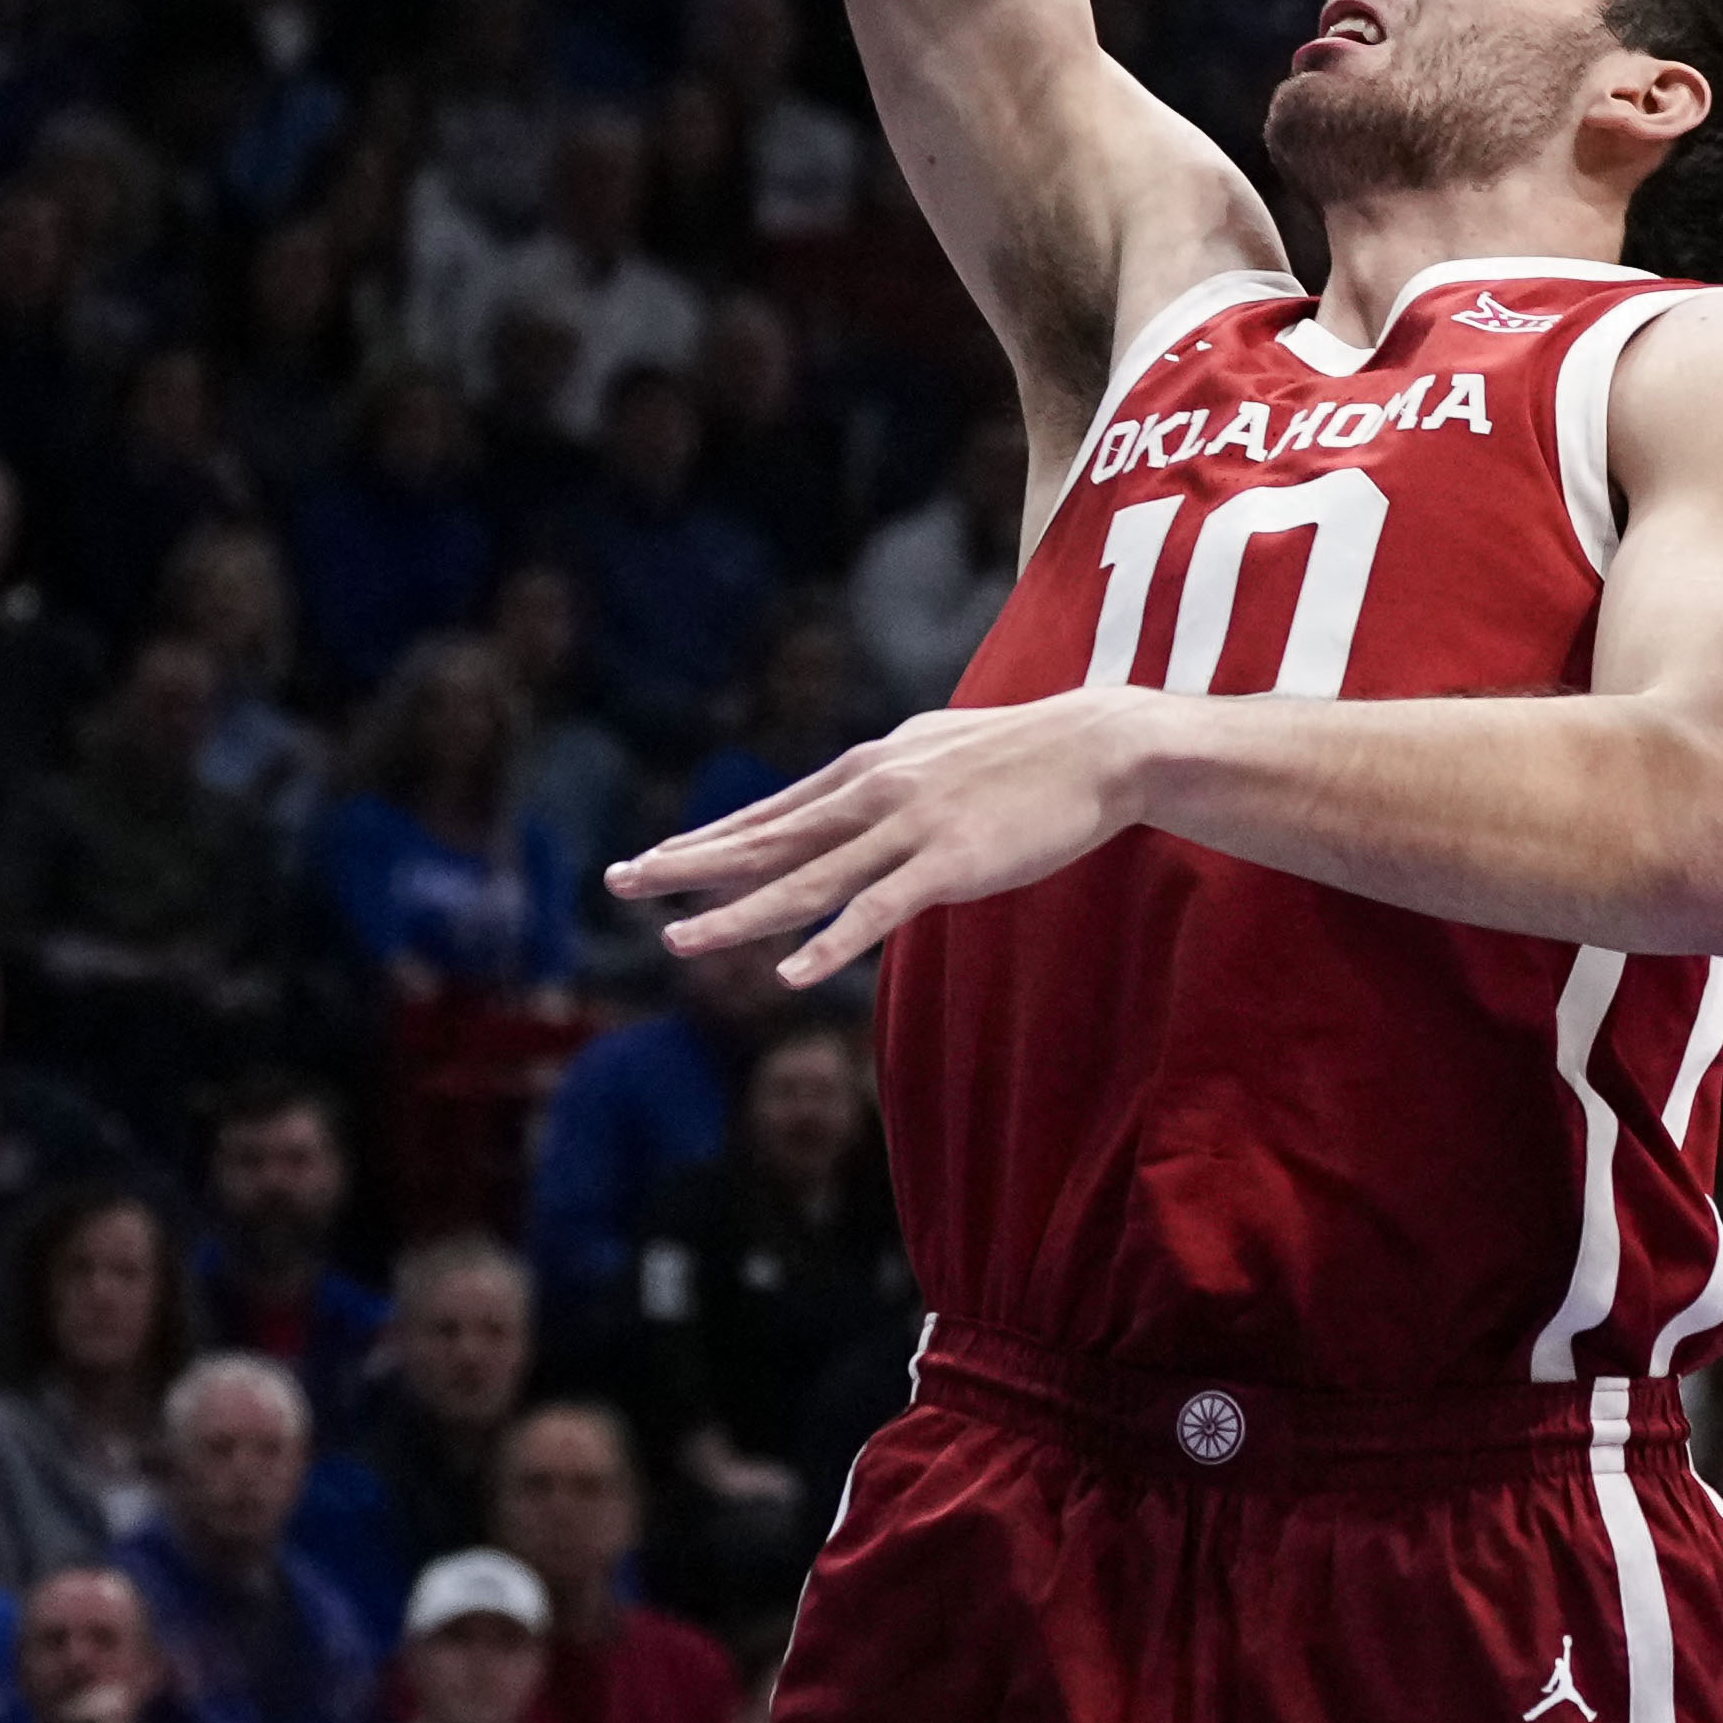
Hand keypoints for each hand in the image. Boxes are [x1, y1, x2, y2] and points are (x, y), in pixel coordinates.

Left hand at [609, 691, 1151, 984]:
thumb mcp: (939, 752)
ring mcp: (907, 828)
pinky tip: (790, 974)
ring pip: (806, 880)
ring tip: (679, 942)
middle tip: (621, 882)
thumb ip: (891, 778)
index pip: (772, 812)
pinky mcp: (948, 862)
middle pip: (766, 839)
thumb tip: (854, 796)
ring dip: (738, 915)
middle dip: (689, 865)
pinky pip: (877, 912)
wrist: (1101, 747)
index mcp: (867, 768)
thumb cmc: (1029, 755)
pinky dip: (830, 943)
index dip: (709, 838)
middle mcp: (872, 792)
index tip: (653, 858)